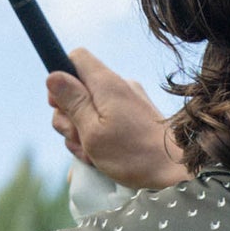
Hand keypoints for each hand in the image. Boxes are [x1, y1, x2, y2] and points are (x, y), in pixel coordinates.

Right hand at [47, 47, 189, 189]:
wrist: (176, 172)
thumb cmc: (133, 155)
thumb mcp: (92, 131)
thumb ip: (72, 102)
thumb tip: (53, 75)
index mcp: (107, 84)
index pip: (76, 58)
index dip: (61, 79)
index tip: (59, 105)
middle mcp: (120, 87)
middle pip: (79, 89)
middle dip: (70, 117)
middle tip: (79, 139)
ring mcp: (129, 103)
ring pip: (91, 110)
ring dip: (83, 134)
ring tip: (94, 155)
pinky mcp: (136, 118)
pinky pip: (107, 122)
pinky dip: (99, 139)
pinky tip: (102, 160)